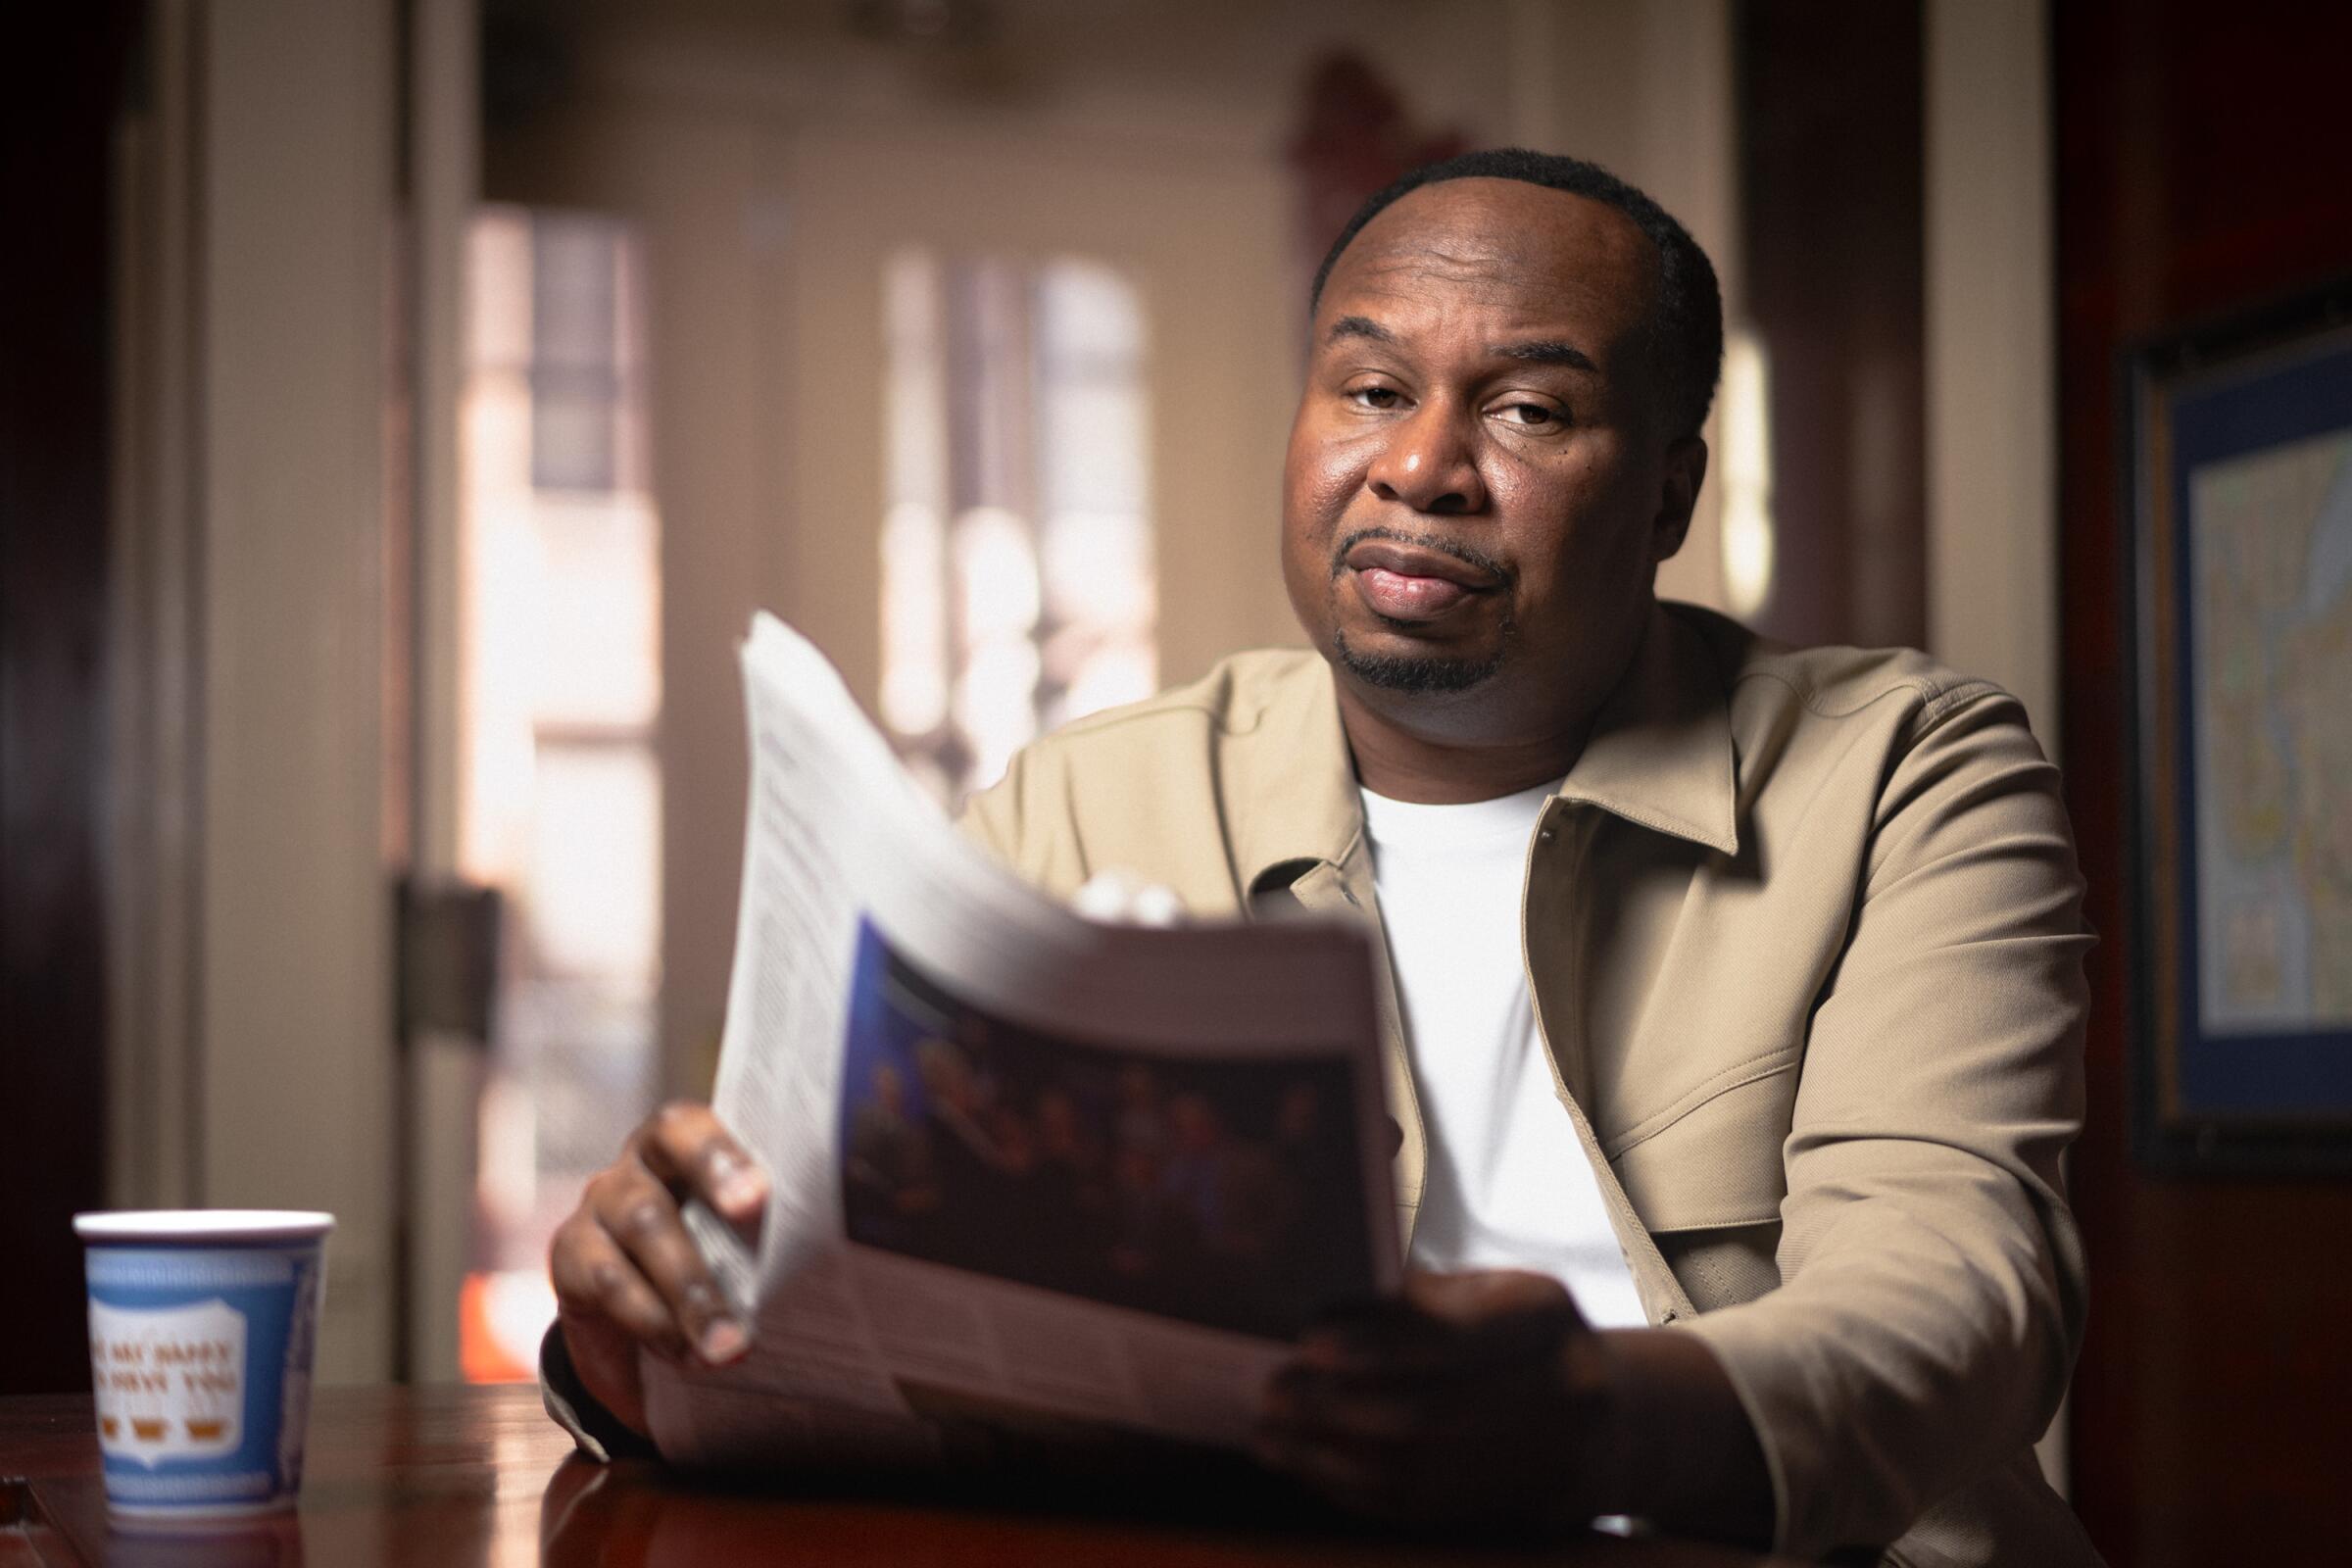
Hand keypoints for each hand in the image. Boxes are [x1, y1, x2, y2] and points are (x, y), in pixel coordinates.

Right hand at [548, 1102, 767, 1437]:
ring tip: (730, 1343)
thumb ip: (773, 1232)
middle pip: (669, 1158)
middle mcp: (640, 1164)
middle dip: (716, 1184)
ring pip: (645, 1224)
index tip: (759, 1192)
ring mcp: (600, 1205)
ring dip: (692, 1287)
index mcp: (688, 1145)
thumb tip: (836, 1263)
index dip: (723, 1151)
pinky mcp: (570, 1255)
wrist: (634, 1330)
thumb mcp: (742, 1243)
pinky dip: (653, 1321)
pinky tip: (686, 1354)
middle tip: (756, 1216)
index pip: (695, 1124)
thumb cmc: (716, 1264)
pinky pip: (608, 1281)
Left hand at [1254, 1268, 1611, 1531]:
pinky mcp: (1517, 1511)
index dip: (1377, 1343)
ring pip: (1420, 1469)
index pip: (1453, 1335)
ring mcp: (1546, 1459)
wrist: (1615, 1422)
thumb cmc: (1526, 1338)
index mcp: (1544, 1314)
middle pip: (1432, 1412)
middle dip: (1338, 1405)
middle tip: (1272, 1391)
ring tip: (1271, 1433)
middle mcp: (1559, 1389)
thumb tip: (1326, 1311)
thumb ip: (1423, 1299)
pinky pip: (1422, 1507)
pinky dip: (1352, 1488)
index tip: (1309, 1339)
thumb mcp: (1493, 1294)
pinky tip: (1305, 1465)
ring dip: (1330, 1455)